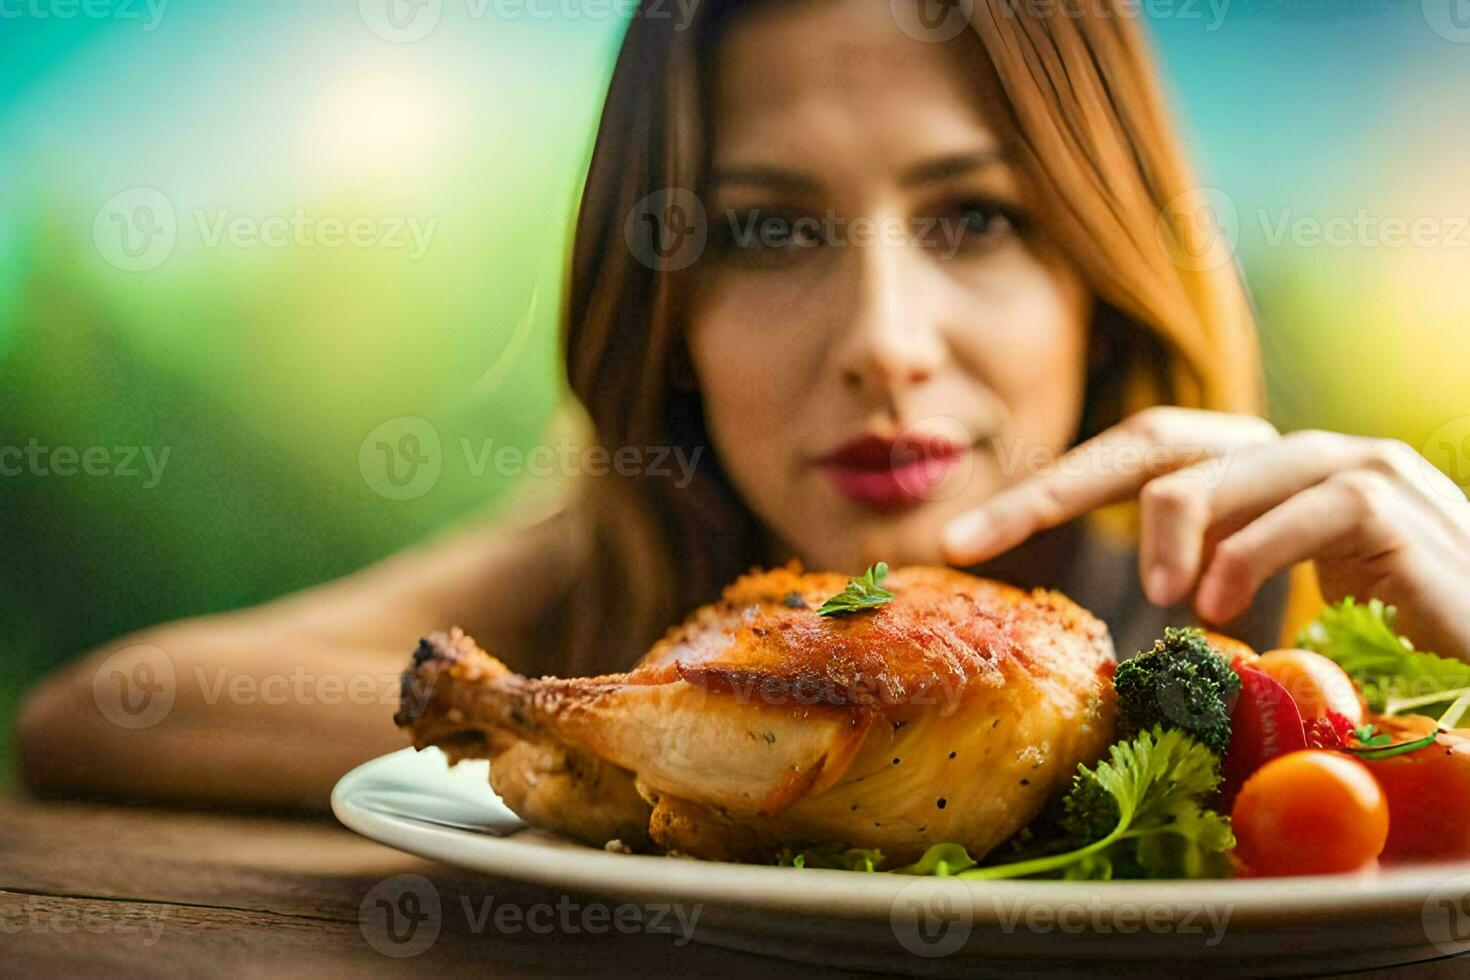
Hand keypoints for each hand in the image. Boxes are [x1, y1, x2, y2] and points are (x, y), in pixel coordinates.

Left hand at [942, 407, 1469, 661]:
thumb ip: (1209, 585)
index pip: (1135, 456)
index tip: (957, 538)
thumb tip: (1132, 611)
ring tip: (1164, 597)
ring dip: (1166, 535)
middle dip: (1053, 487)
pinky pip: (1300, 510)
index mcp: (1256, 477)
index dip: (1046, 488)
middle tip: (976, 540)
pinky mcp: (1389, 505)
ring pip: (1215, 471)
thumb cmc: (1381, 641)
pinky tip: (1227, 605)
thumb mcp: (1275, 610)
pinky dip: (1250, 556)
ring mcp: (1346, 467)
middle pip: (1153, 439)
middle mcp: (1293, 454)